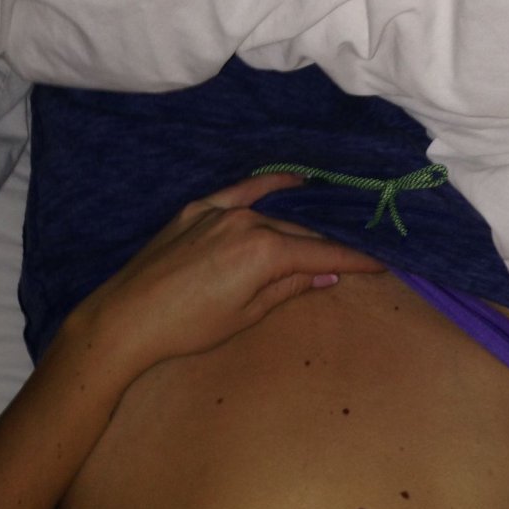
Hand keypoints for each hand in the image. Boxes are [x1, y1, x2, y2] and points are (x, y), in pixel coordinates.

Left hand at [72, 174, 384, 372]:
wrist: (128, 317)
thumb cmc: (190, 327)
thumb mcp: (247, 315)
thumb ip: (289, 288)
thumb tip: (326, 276)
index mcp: (263, 253)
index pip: (321, 254)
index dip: (353, 260)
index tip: (380, 263)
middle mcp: (245, 222)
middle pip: (299, 235)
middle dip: (328, 247)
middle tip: (356, 255)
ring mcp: (218, 211)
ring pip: (272, 216)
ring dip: (300, 225)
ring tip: (330, 227)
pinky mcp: (196, 210)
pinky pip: (240, 192)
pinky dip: (267, 186)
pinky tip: (292, 181)